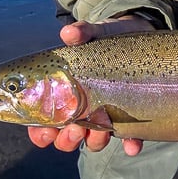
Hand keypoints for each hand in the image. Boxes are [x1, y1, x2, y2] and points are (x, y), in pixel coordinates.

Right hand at [27, 14, 155, 155]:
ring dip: (94, 142)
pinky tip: (132, 146)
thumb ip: (81, 33)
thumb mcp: (93, 33)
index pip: (43, 121)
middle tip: (74, 130)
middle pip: (66, 137)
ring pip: (93, 141)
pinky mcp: (128, 116)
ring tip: (101, 131)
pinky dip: (130, 145)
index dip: (40, 132)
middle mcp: (81, 109)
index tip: (45, 131)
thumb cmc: (106, 37)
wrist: (137, 33)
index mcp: (63, 93)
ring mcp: (104, 115)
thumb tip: (69, 33)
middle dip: (67, 140)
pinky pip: (128, 138)